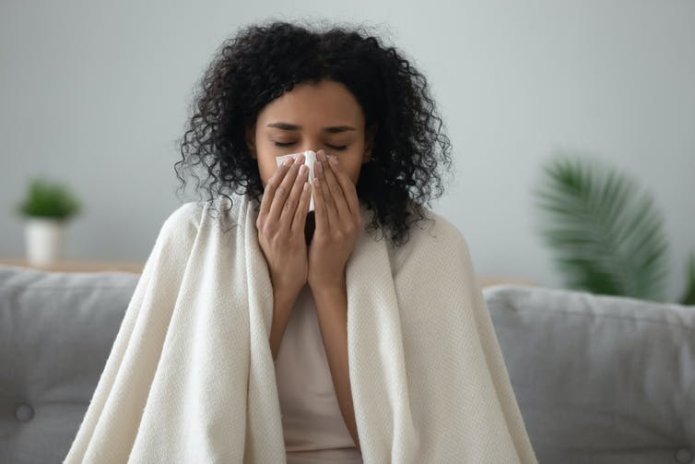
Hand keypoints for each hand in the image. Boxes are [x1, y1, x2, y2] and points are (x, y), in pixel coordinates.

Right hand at [256, 153, 311, 297]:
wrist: (282, 282)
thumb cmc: (281, 257)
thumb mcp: (274, 234)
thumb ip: (278, 216)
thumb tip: (287, 195)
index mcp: (262, 221)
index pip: (270, 191)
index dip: (279, 174)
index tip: (289, 161)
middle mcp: (267, 223)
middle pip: (278, 191)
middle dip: (290, 173)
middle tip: (301, 158)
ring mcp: (277, 231)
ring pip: (287, 200)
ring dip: (298, 181)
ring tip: (308, 167)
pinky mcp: (289, 239)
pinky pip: (297, 214)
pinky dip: (304, 198)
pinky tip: (311, 187)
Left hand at [307, 149, 361, 290]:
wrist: (327, 277)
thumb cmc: (327, 252)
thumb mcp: (337, 228)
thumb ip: (334, 210)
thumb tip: (324, 185)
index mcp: (355, 219)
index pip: (348, 190)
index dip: (339, 172)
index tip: (330, 158)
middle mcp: (352, 222)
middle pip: (340, 190)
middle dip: (329, 170)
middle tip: (319, 154)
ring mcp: (342, 229)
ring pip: (331, 198)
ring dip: (322, 178)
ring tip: (313, 163)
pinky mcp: (329, 236)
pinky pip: (322, 211)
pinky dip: (317, 195)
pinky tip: (311, 183)